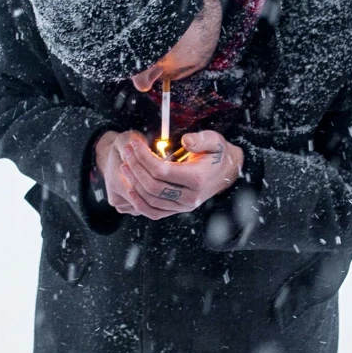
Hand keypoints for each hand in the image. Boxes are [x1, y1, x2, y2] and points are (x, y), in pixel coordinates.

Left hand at [94, 128, 242, 219]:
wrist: (227, 172)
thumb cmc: (217, 153)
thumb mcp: (214, 141)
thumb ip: (200, 140)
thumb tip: (185, 141)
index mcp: (197, 179)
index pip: (161, 170)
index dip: (143, 157)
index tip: (134, 144)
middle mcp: (190, 197)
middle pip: (152, 186)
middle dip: (135, 167)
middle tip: (127, 152)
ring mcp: (183, 206)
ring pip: (150, 200)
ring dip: (133, 183)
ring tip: (125, 165)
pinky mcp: (178, 210)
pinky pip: (154, 212)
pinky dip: (139, 203)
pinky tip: (130, 189)